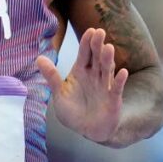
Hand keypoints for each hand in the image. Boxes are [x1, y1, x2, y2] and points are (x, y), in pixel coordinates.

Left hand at [37, 28, 127, 143]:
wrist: (87, 131)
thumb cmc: (73, 111)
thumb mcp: (59, 94)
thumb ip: (52, 76)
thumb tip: (39, 58)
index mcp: (81, 72)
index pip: (84, 54)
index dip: (87, 43)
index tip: (90, 30)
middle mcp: (94, 76)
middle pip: (96, 58)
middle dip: (98, 45)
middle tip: (100, 32)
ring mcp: (105, 86)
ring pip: (107, 70)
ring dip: (108, 59)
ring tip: (109, 47)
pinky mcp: (113, 100)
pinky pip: (117, 89)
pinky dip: (120, 81)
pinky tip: (123, 72)